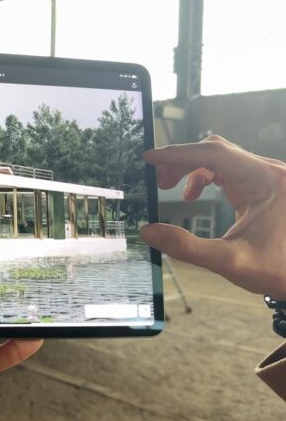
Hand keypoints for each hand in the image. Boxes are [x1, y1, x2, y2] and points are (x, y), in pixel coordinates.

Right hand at [140, 134, 285, 297]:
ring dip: (190, 168)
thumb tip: (148, 232)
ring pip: (219, 158)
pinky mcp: (261, 186)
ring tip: (168, 187)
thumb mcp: (230, 261)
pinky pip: (226, 170)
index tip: (149, 158)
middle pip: (215, 150)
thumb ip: (186, 247)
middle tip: (158, 182)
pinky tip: (191, 195)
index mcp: (267, 181)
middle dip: (182, 161)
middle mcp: (269, 172)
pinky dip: (203, 177)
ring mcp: (266, 177)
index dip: (178, 154)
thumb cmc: (280, 270)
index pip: (214, 153)